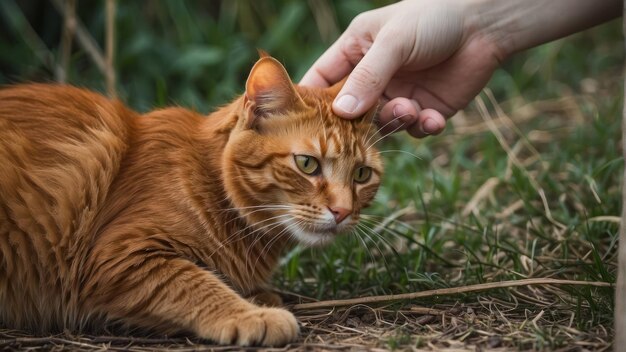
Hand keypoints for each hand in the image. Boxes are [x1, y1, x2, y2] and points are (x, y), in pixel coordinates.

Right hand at [300, 0, 502, 137]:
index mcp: (356, 52)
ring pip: (381, 125)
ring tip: (411, 108)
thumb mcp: (395, 41)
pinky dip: (422, 127)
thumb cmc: (433, 18)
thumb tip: (342, 112)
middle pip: (349, 112)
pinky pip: (414, 130)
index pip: (322, 80)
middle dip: (357, 123)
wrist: (486, 24)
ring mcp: (399, 94)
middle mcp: (373, 77)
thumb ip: (368, 76)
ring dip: (395, 121)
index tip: (305, 125)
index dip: (311, 102)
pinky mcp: (426, 109)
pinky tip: (434, 118)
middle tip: (363, 130)